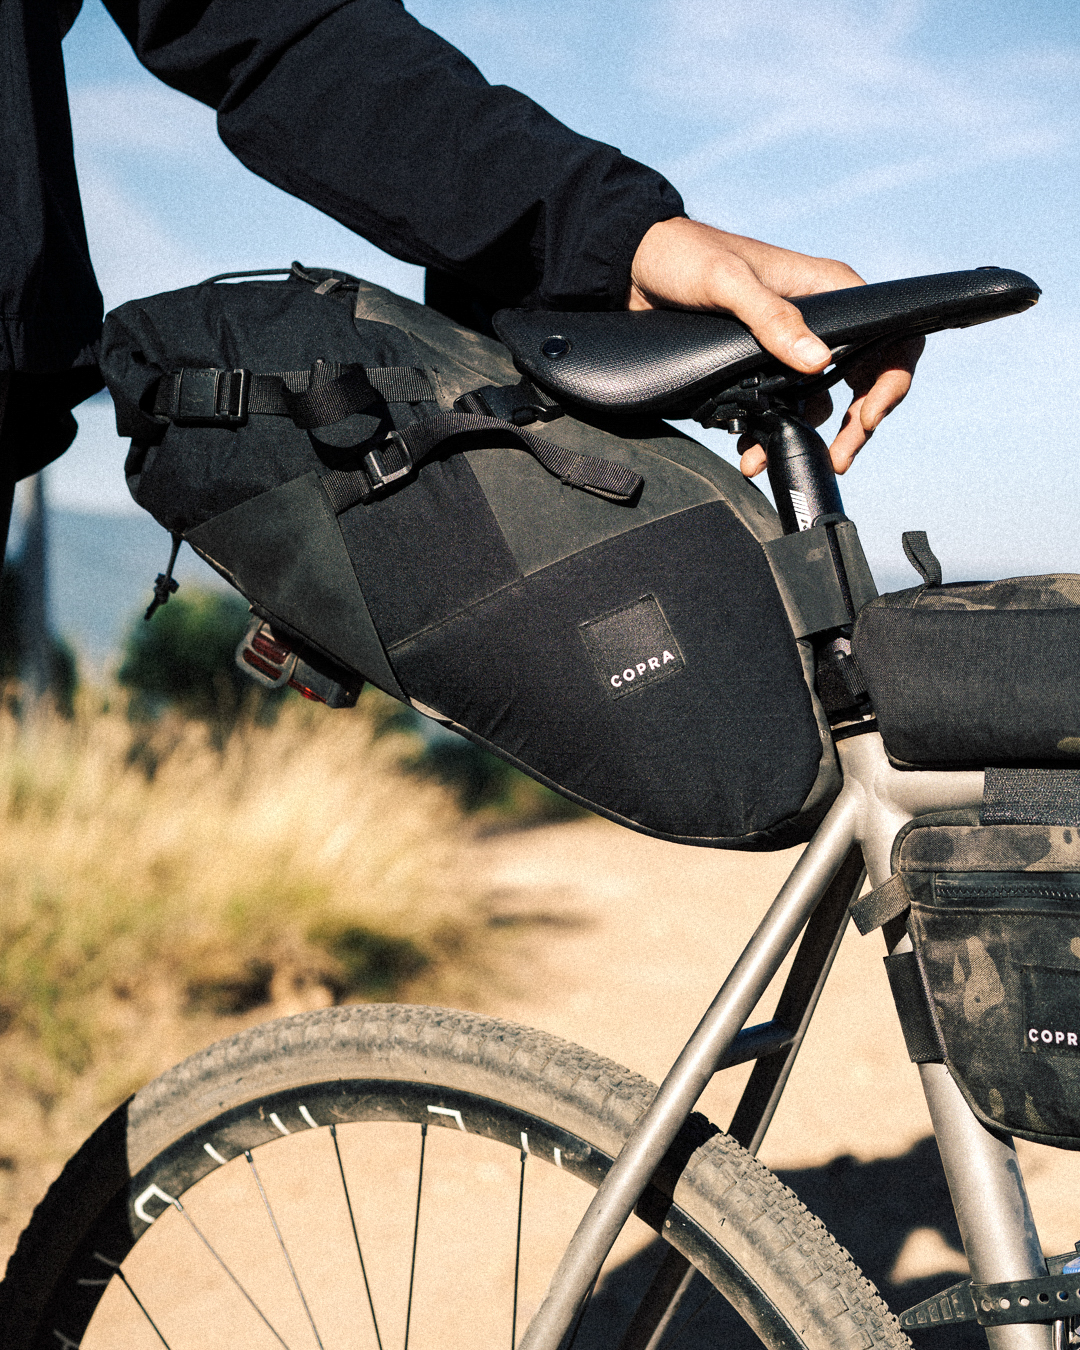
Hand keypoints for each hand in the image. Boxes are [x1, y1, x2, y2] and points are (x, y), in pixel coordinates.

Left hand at [629, 218, 922, 476]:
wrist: (635, 268)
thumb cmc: (686, 257)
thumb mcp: (728, 283)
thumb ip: (771, 318)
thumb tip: (817, 360)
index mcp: (828, 288)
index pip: (889, 335)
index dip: (890, 380)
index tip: (866, 417)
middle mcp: (819, 319)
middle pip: (863, 381)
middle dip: (855, 426)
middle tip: (838, 460)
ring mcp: (790, 346)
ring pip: (819, 403)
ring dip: (802, 438)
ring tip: (770, 461)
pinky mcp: (760, 368)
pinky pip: (781, 408)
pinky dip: (770, 435)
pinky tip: (751, 453)